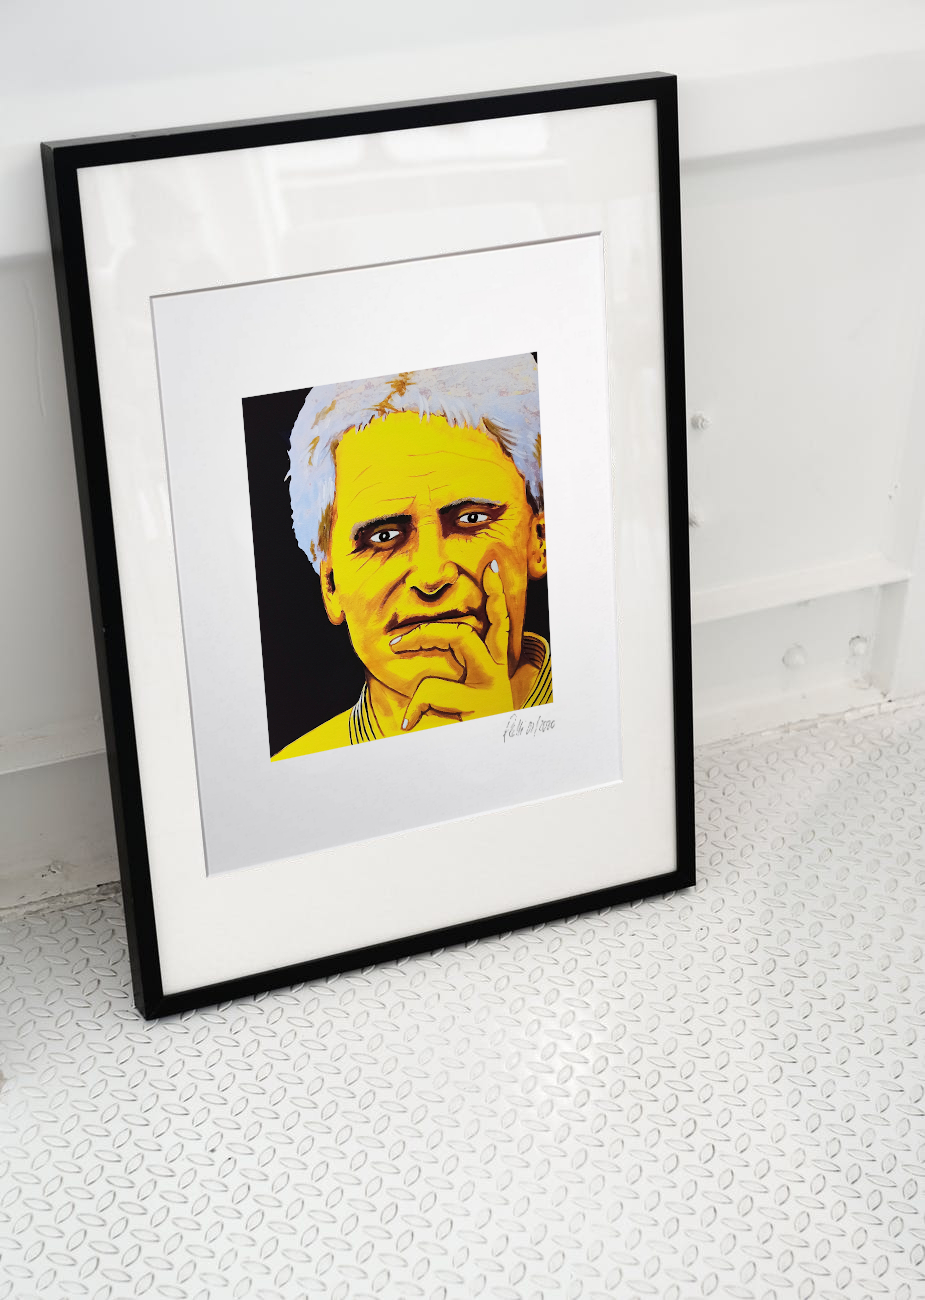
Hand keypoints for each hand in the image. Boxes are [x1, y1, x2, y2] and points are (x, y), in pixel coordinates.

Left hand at [390, 560, 512, 730]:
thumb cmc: (474, 740)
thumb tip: (452, 667)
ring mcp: (491, 689)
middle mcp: (498, 676)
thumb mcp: (465, 712)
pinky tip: (408, 722)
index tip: (489, 570)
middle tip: (395, 640)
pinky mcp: (480, 705)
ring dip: (423, 639)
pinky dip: (415, 704)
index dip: (495, 598)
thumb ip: (457, 688)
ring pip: (459, 638)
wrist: (493, 771)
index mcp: (496, 673)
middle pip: (470, 625)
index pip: (499, 626)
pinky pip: (435, 687)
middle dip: (433, 622)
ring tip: (395, 652)